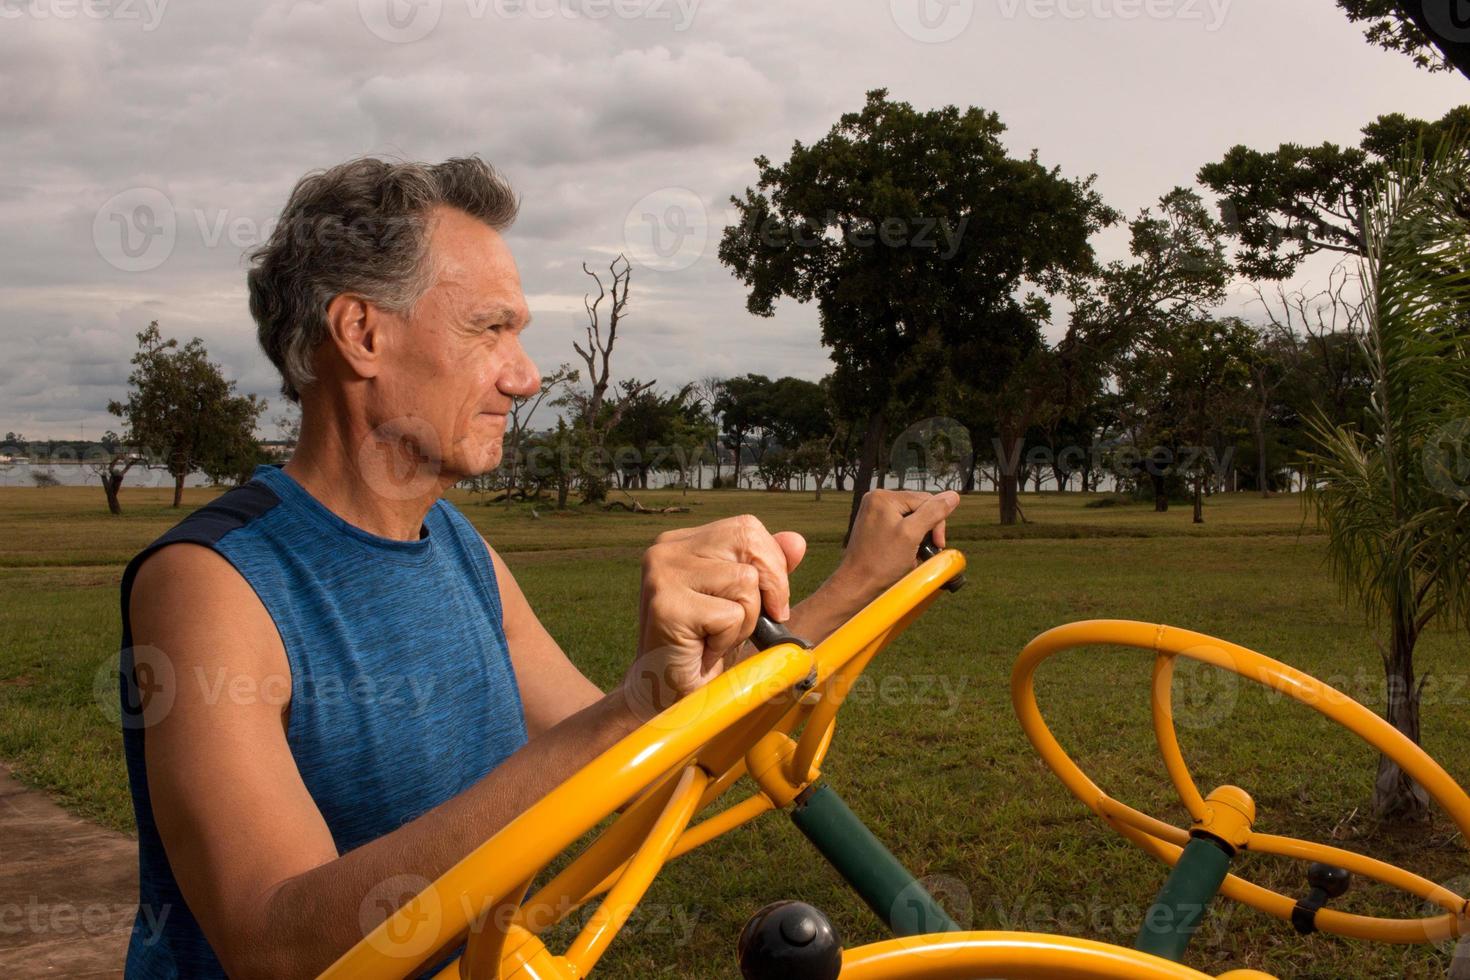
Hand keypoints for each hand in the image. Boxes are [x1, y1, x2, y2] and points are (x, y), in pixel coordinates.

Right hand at [623, 515, 805, 718]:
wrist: (668, 697)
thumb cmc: (705, 647)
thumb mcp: (743, 601)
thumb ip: (766, 568)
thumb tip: (797, 541)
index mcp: (681, 542)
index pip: (745, 527)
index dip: (770, 564)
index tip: (766, 603)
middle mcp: (665, 550)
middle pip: (748, 543)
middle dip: (765, 589)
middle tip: (741, 624)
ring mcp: (662, 575)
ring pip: (744, 581)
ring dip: (743, 622)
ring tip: (714, 638)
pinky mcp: (666, 606)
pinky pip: (730, 615)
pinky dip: (727, 641)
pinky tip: (702, 651)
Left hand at [830, 490, 960, 608]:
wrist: (857, 584)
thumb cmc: (881, 563)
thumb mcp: (912, 534)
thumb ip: (933, 512)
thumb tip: (952, 495)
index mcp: (883, 497)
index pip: (926, 500)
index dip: (936, 522)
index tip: (937, 544)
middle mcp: (876, 500)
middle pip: (918, 508)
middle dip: (926, 530)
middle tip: (926, 551)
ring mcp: (874, 513)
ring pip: (911, 519)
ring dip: (918, 537)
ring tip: (913, 555)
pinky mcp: (874, 526)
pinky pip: (900, 527)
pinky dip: (907, 541)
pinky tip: (905, 555)